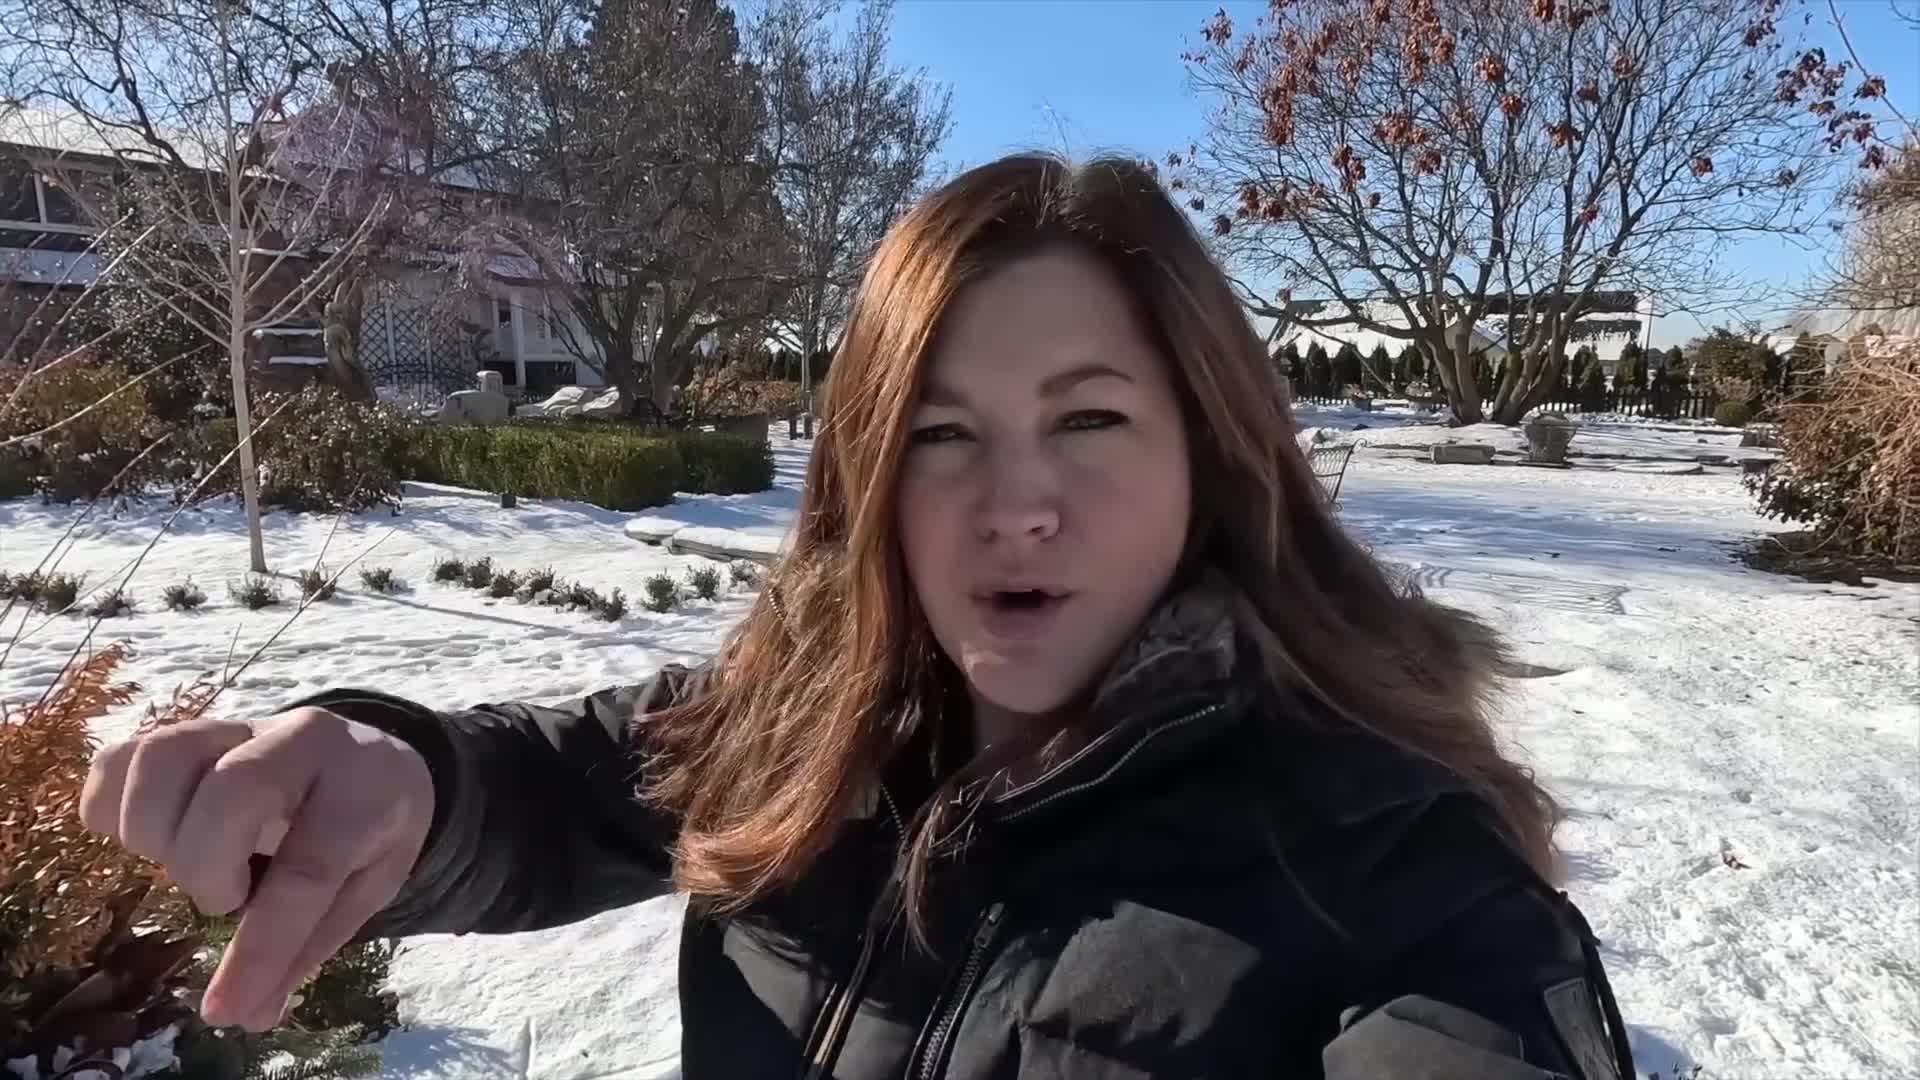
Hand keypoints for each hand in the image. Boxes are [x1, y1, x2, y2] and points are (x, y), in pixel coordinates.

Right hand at [81, 707, 434, 1031]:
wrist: (373, 757)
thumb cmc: (367, 830)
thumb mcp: (368, 887)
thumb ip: (310, 945)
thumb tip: (248, 1014)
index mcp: (366, 787)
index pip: (309, 867)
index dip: (261, 946)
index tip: (226, 1009)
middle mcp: (303, 739)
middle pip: (232, 790)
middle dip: (207, 867)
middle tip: (225, 900)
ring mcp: (241, 726)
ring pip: (164, 757)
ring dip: (152, 833)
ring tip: (186, 866)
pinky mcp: (191, 730)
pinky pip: (123, 756)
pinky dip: (111, 808)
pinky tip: (143, 842)